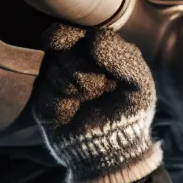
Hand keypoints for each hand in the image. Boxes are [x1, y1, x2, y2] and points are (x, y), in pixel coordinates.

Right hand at [32, 24, 162, 182]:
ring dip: (74, 87)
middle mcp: (71, 63)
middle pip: (60, 48)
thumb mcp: (139, 84)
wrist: (114, 151)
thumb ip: (124, 57)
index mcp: (94, 52)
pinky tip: (72, 113)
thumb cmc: (131, 113)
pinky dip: (61, 105)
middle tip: (98, 89)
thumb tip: (93, 38)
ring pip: (51, 69)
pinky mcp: (43, 106)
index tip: (83, 48)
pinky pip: (45, 96)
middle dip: (81, 69)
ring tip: (87, 101)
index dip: (72, 37)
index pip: (74, 31)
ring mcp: (54, 83)